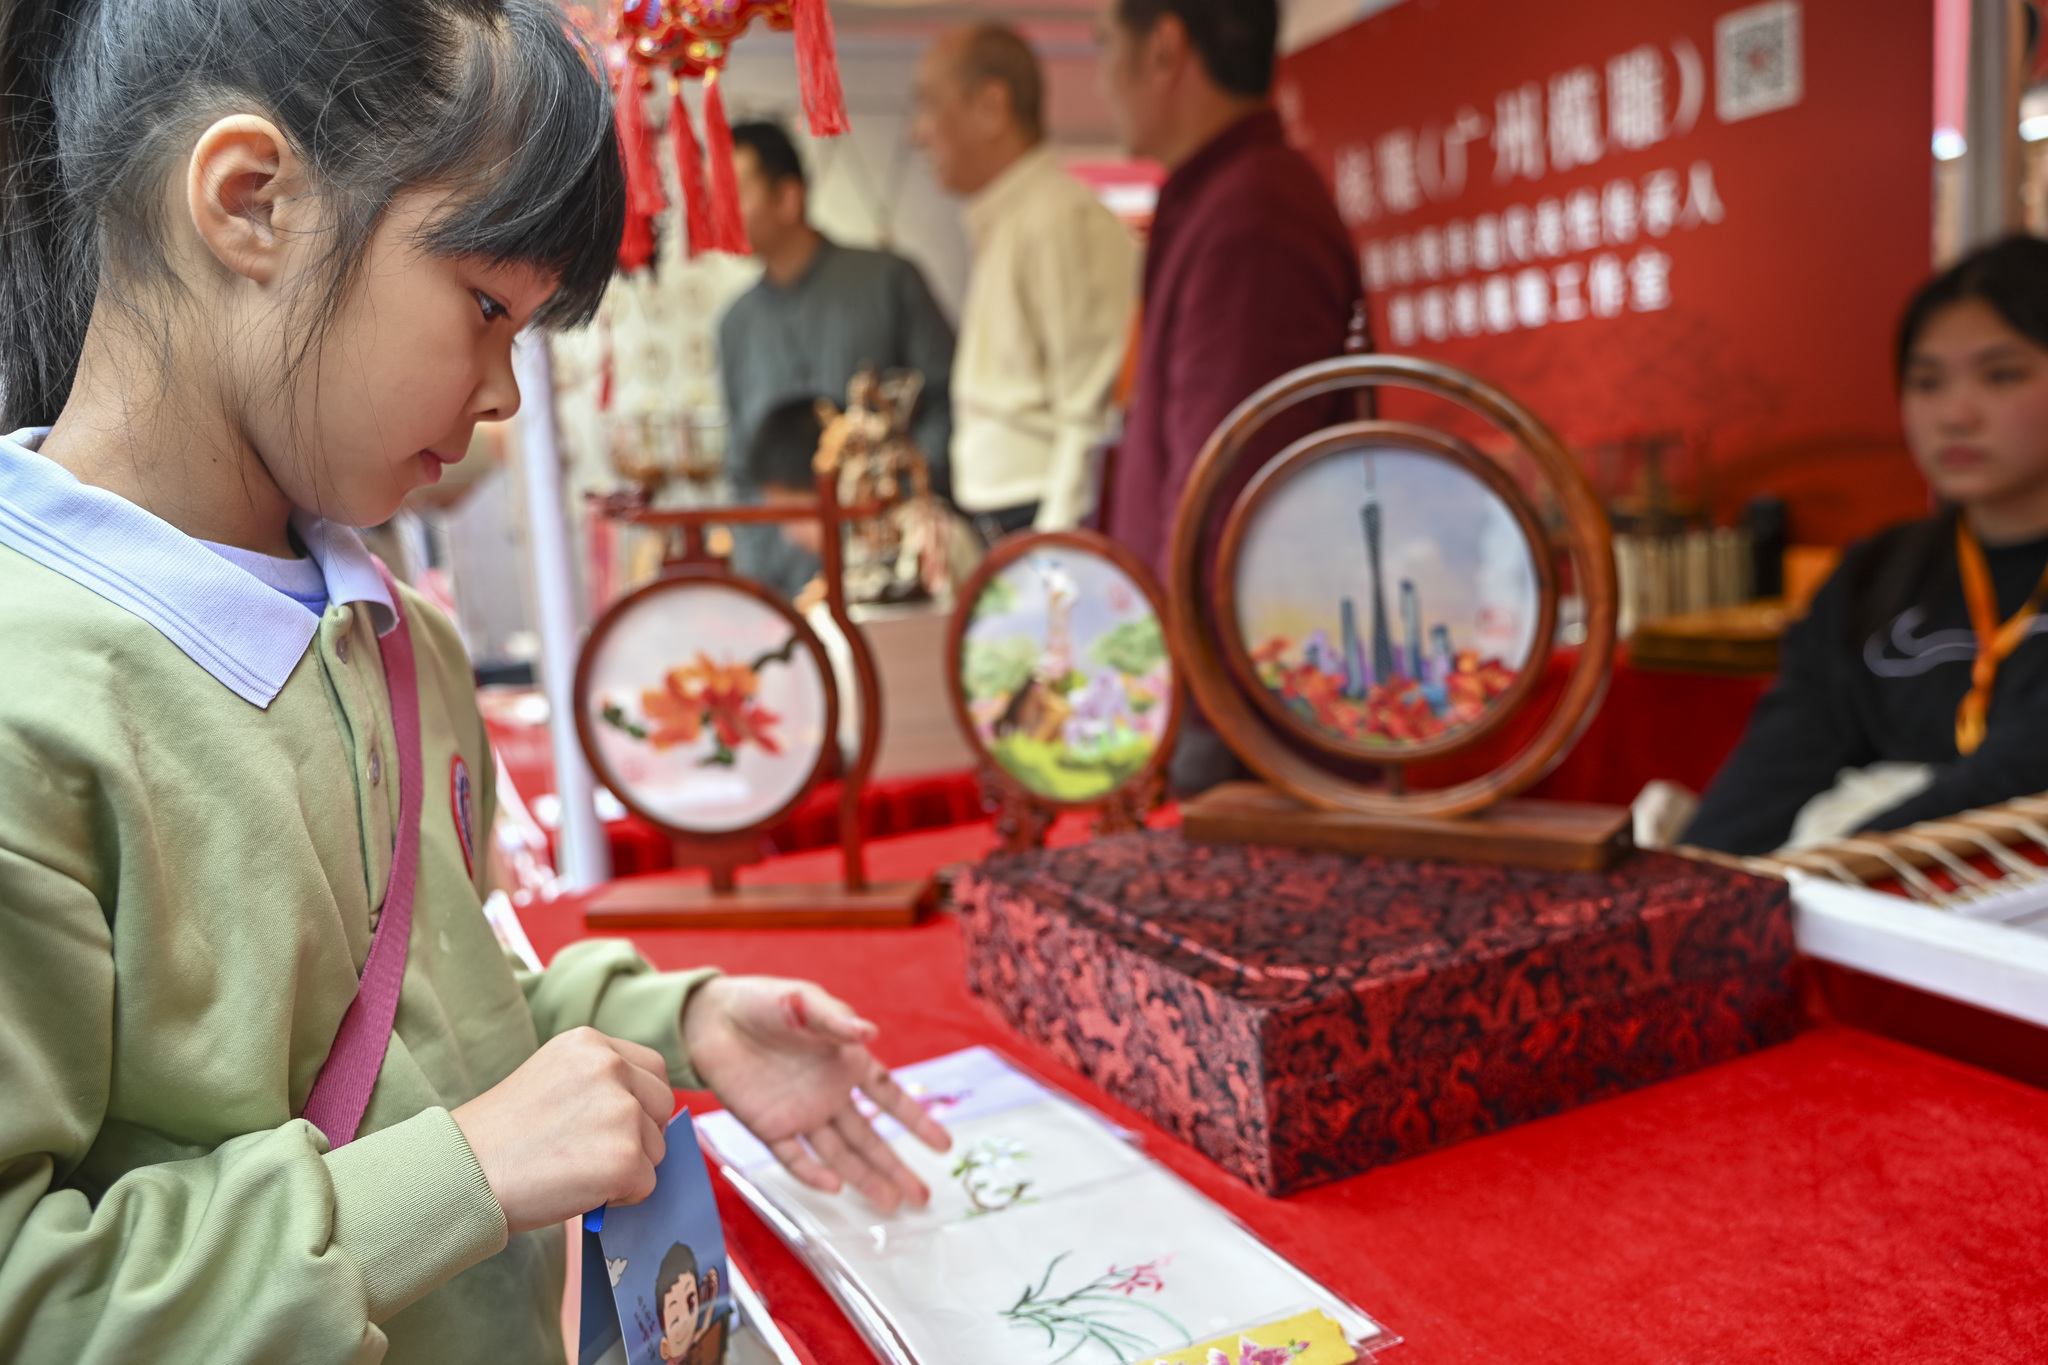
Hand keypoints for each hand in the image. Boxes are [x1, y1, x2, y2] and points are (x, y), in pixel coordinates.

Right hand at [452, 1027, 673, 1234]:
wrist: (461, 1174)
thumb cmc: (499, 1137)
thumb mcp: (551, 1079)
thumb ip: (597, 1082)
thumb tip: (643, 1112)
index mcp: (589, 1043)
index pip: (651, 1069)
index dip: (638, 1102)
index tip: (610, 1125)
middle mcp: (610, 1067)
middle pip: (662, 1105)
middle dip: (640, 1134)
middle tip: (595, 1153)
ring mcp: (620, 1112)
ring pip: (656, 1147)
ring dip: (627, 1167)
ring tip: (575, 1170)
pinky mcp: (624, 1158)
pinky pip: (646, 1185)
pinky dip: (620, 1197)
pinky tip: (579, 1190)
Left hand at [683, 976, 951, 1211]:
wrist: (712, 1018)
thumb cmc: (765, 1002)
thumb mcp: (804, 1003)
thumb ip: (835, 1021)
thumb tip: (870, 1032)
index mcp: (846, 1062)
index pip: (889, 1096)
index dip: (916, 1120)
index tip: (943, 1146)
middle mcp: (829, 1094)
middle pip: (870, 1138)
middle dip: (896, 1166)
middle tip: (923, 1197)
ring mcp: (801, 1113)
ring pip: (840, 1154)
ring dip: (864, 1179)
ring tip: (891, 1205)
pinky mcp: (769, 1126)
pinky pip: (794, 1156)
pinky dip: (812, 1173)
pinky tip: (834, 1187)